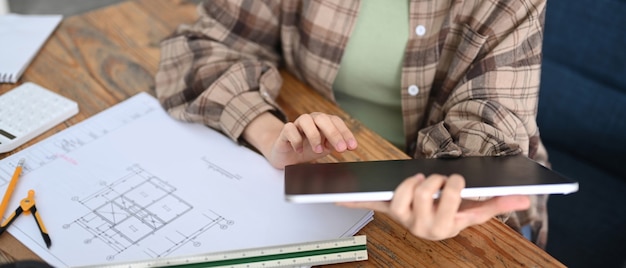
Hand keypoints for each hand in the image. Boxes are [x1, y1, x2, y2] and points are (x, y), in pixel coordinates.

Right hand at [243, 112, 357, 168]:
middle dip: (334, 133)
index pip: (336, 122)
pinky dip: (296, 140)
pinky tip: (300, 150)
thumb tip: (346, 146)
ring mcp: (297, 124)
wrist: (287, 155)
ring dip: (314, 135)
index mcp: (323, 122)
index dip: (345, 133)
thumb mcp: (324, 148)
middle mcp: (311, 120)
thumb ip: (334, 145)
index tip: (352, 147)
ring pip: (305, 120)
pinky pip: (290, 129)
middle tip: (341, 149)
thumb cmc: (308, 149)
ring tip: (318, 151)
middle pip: (323, 119)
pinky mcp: (285, 131)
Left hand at [337, 173, 530, 240]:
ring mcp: (402, 219)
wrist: (433, 226)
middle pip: (424, 192)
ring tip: (419, 179)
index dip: (451, 186)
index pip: (448, 199)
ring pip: (401, 194)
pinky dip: (349, 200)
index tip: (454, 179)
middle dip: (432, 180)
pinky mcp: (388, 210)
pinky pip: (367, 205)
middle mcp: (421, 226)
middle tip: (436, 178)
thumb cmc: (453, 216)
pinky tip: (333, 196)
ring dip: (409, 183)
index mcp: (445, 226)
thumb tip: (523, 196)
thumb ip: (498, 203)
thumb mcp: (475, 211)